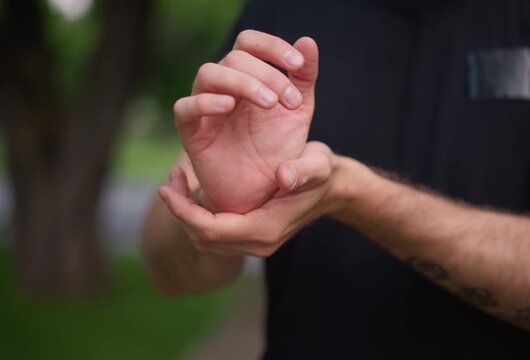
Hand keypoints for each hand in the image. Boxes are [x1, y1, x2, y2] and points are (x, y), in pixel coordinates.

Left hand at [158, 142, 334, 256]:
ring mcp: (255, 243)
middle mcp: (258, 243)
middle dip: (179, 213)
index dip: (183, 212)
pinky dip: (199, 216)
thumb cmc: (323, 174)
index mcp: (265, 229)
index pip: (211, 229)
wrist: (333, 190)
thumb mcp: (318, 165)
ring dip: (186, 215)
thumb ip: (303, 171)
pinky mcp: (252, 236)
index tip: (165, 187)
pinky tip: (195, 189)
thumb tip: (283, 176)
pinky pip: (216, 234)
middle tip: (168, 181)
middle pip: (202, 239)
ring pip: (206, 240)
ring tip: (176, 182)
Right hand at [174, 30, 318, 212]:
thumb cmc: (277, 147)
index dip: (272, 47)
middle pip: (234, 58)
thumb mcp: (298, 111)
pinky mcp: (191, 132)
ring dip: (241, 83)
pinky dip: (205, 102)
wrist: (263, 190)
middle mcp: (223, 86)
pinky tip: (230, 106)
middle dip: (267, 74)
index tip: (297, 65)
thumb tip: (308, 41)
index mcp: (247, 76)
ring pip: (208, 74)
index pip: (249, 43)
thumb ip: (304, 77)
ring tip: (270, 103)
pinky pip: (185, 108)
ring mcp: (204, 107)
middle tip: (290, 100)